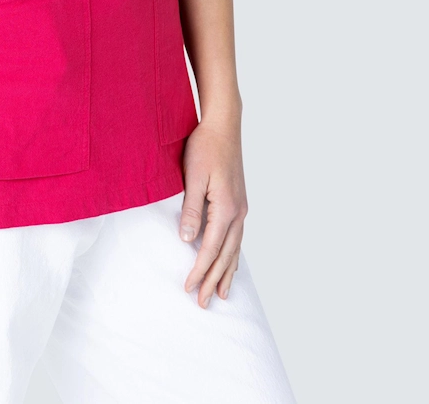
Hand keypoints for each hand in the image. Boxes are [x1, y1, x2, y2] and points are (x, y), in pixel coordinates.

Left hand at [179, 116, 247, 306]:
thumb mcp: (194, 176)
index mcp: (226, 208)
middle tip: (202, 303)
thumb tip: (188, 240)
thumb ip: (191, 209)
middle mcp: (238, 212)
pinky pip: (238, 237)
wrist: (223, 124)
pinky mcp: (239, 201)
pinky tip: (231, 261)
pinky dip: (233, 254)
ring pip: (235, 249)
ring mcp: (241, 207)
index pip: (210, 248)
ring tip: (222, 294)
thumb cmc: (205, 146)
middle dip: (213, 280)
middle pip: (226, 255)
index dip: (199, 270)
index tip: (188, 287)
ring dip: (227, 272)